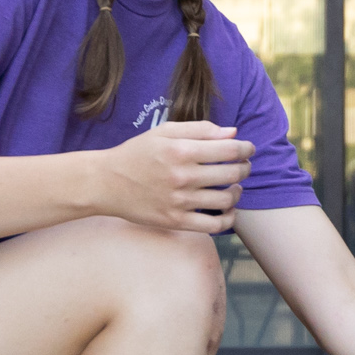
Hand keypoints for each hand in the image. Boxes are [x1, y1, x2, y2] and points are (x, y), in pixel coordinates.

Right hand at [99, 122, 253, 233]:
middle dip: (245, 169)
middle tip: (244, 167)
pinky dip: (228, 218)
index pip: (229, 149)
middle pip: (232, 174)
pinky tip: (228, 210)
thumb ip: (200, 130)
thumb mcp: (164, 132)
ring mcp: (179, 201)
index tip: (248, 149)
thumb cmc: (137, 154)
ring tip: (235, 187)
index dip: (246, 149)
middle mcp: (182, 176)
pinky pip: (213, 225)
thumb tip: (233, 133)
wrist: (106, 183)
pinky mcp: (175, 221)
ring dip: (237, 192)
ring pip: (226, 200)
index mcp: (181, 150)